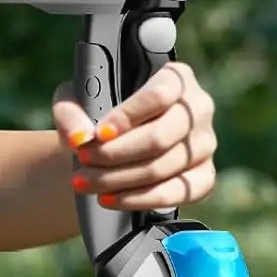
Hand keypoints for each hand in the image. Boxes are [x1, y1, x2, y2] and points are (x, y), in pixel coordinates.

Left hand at [54, 61, 217, 213]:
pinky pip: (176, 193)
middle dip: (115, 153)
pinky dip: (138, 199)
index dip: (129, 116)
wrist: (114, 141)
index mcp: (175, 77)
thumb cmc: (99, 111)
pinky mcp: (205, 176)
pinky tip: (109, 198)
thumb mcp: (77, 100)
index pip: (159, 95)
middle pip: (160, 136)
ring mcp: (205, 144)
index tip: (100, 133)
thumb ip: (71, 113)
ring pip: (162, 168)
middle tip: (83, 159)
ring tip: (84, 181)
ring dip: (117, 179)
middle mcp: (198, 108)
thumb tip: (78, 138)